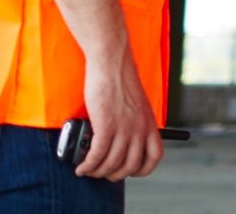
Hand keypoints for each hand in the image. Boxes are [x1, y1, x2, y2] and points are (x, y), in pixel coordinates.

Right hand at [78, 50, 161, 179]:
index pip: (154, 156)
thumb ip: (134, 121)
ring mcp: (124, 127)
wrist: (112, 61)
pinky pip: (97, 156)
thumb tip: (122, 139)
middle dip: (115, 174)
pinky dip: (88, 166)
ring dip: (97, 172)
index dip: (142, 169)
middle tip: (102, 172)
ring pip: (112, 164)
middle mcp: (140, 128)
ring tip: (88, 170)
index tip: (129, 171)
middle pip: (130, 165)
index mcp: (149, 123)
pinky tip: (81, 167)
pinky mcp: (106, 124)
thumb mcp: (136, 104)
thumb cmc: (119, 80)